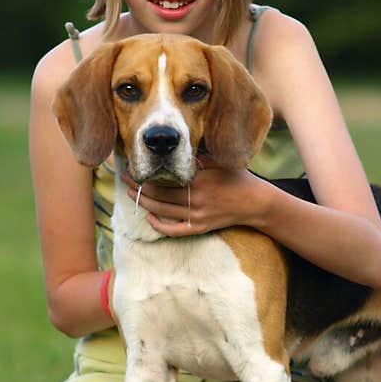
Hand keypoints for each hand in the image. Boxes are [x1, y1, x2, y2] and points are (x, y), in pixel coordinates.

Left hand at [121, 167, 263, 236]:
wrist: (255, 202)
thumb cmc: (236, 178)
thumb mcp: (218, 161)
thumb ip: (196, 158)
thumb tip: (171, 151)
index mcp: (199, 180)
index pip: (164, 179)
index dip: (146, 174)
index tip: (134, 166)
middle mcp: (196, 199)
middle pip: (158, 195)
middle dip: (139, 187)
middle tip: (126, 179)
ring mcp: (197, 215)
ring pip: (162, 212)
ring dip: (144, 203)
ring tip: (132, 194)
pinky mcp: (200, 227)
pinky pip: (174, 230)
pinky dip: (159, 225)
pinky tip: (149, 218)